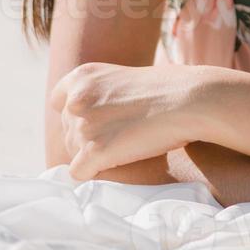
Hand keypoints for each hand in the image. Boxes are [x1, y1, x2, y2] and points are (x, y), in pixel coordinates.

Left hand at [49, 61, 208, 180]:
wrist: (190, 99)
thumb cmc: (170, 89)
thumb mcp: (124, 78)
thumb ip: (101, 93)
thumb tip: (94, 117)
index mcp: (82, 76)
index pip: (59, 102)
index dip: (77, 115)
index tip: (98, 121)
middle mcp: (76, 99)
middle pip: (67, 131)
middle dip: (88, 137)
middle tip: (121, 136)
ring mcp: (83, 125)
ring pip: (74, 153)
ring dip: (95, 155)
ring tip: (126, 147)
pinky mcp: (94, 151)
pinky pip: (79, 173)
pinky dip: (95, 173)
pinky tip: (117, 165)